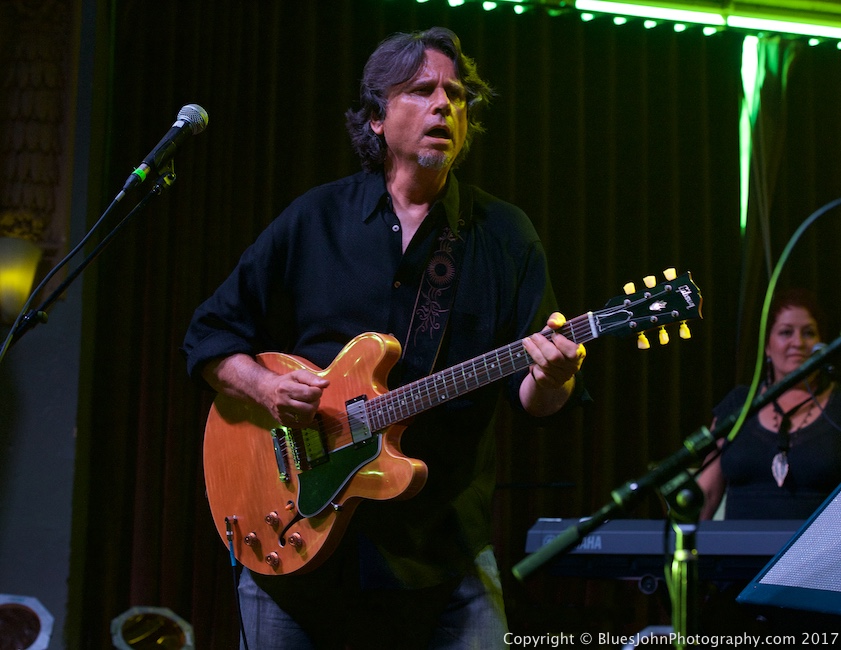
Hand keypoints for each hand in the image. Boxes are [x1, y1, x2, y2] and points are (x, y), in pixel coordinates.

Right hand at [203, 353, 328, 427]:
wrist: (258, 391)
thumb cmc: (282, 380)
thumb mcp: (296, 374)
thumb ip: (311, 378)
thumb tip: (326, 384)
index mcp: (286, 387)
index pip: (311, 393)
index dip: (317, 391)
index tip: (317, 388)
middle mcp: (283, 401)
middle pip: (310, 406)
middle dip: (314, 402)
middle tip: (310, 397)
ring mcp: (282, 413)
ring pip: (306, 417)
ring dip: (310, 411)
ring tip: (305, 404)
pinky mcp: (282, 423)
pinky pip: (300, 425)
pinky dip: (304, 420)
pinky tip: (300, 413)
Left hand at [523, 312, 585, 389]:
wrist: (551, 362)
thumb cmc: (555, 342)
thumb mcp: (558, 329)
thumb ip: (557, 320)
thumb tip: (552, 323)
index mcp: (579, 353)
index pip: (573, 352)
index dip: (562, 343)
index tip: (553, 334)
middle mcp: (573, 367)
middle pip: (555, 357)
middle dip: (541, 345)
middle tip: (534, 336)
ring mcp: (563, 377)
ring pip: (545, 365)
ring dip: (533, 352)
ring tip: (527, 342)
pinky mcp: (552, 384)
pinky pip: (540, 376)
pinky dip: (534, 366)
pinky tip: (531, 358)